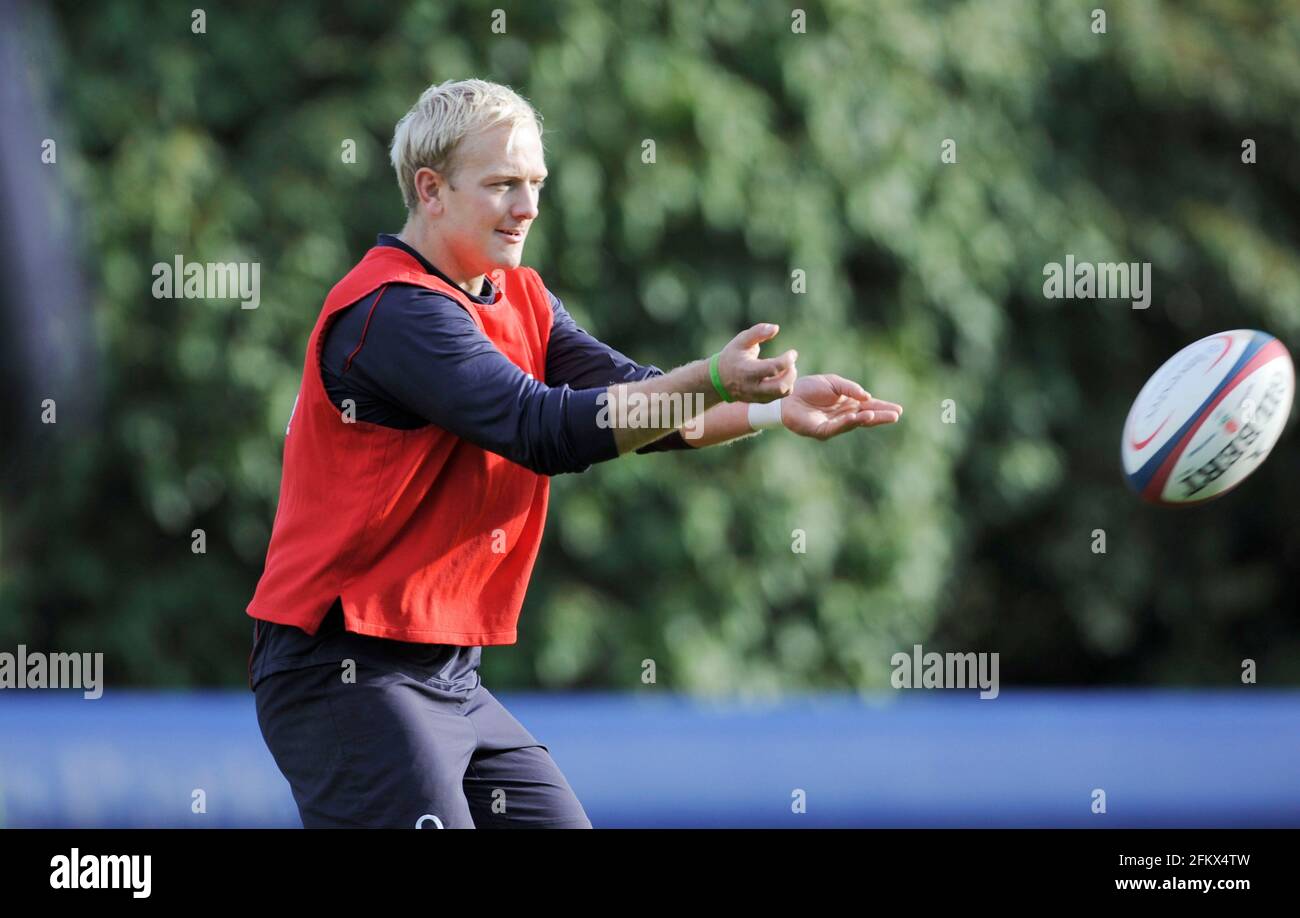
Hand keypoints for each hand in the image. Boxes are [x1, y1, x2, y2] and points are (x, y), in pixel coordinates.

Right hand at [716, 323, 797, 402]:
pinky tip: (780, 375)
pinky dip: (785, 385)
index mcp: (747, 371)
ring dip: (790, 380)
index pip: (773, 368)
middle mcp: (752, 387)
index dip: (787, 360)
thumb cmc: (732, 356)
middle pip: (781, 387)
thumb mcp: (741, 341)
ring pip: (782, 393)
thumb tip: (775, 328)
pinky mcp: (761, 401)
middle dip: (791, 373)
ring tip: (786, 368)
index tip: (792, 353)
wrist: (719, 379)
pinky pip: (779, 396)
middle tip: (791, 363)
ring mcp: (757, 396)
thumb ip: (757, 332)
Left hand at [779, 374, 901, 439]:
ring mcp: (834, 424)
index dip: (883, 408)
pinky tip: (857, 417)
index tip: (898, 410)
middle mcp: (844, 415)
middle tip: (895, 416)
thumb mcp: (834, 382)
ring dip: (865, 419)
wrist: (788, 394)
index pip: (870, 406)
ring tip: (875, 414)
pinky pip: (837, 427)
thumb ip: (850, 388)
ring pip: (853, 423)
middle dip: (880, 417)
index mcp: (849, 404)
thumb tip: (867, 396)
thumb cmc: (810, 387)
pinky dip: (847, 422)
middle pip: (866, 417)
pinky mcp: (821, 431)